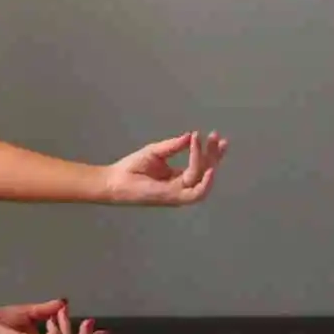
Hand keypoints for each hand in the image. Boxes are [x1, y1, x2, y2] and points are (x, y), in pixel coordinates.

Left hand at [104, 131, 228, 205]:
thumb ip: (174, 145)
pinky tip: (210, 169)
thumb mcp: (156, 152)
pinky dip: (205, 183)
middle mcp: (182, 186)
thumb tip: (191, 135)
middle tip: (218, 137)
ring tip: (211, 145)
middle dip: (214, 154)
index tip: (211, 135)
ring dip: (210, 163)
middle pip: (206, 171)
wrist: (115, 180)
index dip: (210, 151)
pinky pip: (196, 193)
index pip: (201, 165)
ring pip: (202, 179)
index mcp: (179, 177)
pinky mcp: (174, 198)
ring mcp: (179, 193)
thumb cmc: (132, 168)